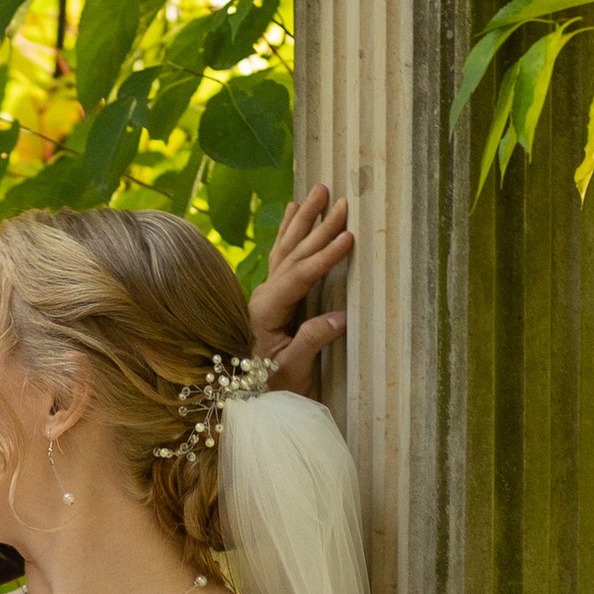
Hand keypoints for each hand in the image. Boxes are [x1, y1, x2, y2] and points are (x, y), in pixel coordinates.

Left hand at [249, 181, 351, 395]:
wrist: (244, 402)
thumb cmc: (269, 391)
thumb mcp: (291, 371)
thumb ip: (312, 341)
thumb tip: (341, 317)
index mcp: (265, 312)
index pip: (299, 276)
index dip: (325, 257)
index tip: (349, 237)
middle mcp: (261, 298)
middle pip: (293, 254)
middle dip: (318, 227)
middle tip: (342, 200)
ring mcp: (264, 295)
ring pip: (286, 249)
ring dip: (304, 219)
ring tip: (319, 190)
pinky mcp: (269, 298)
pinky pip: (281, 257)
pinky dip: (289, 232)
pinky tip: (293, 210)